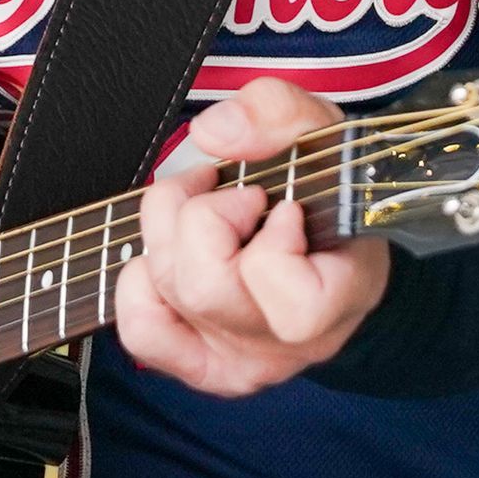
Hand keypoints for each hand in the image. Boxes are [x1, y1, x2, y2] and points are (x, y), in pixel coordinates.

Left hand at [115, 80, 390, 396]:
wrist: (328, 240)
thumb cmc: (329, 191)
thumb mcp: (322, 134)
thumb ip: (279, 115)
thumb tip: (213, 133)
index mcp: (338, 303)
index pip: (295, 306)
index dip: (276, 244)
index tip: (287, 208)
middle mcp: (286, 346)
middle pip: (205, 288)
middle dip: (205, 215)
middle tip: (237, 193)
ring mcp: (239, 360)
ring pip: (169, 292)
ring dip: (171, 228)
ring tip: (206, 205)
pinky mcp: (198, 363)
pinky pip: (143, 331)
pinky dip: (140, 282)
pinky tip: (174, 252)